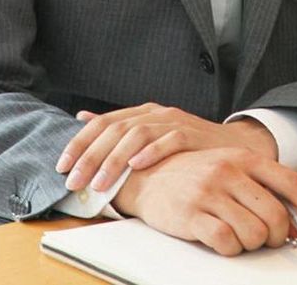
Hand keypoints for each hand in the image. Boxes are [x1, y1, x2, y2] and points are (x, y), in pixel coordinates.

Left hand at [56, 102, 277, 191]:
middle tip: (74, 181)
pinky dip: (152, 151)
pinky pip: (170, 139)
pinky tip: (136, 166)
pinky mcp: (194, 133)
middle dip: (90, 156)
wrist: (235, 148)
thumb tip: (82, 117)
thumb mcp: (151, 135)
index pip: (102, 123)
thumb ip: (119, 127)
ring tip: (100, 183)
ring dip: (115, 159)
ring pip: (137, 134)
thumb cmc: (188, 148)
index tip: (61, 167)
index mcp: (141, 113)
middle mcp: (155, 113)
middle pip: (115, 129)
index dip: (79, 143)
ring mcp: (175, 121)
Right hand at [112, 147, 296, 255]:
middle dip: (278, 235)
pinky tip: (222, 240)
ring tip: (239, 236)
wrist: (144, 175)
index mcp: (243, 158)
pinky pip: (227, 242)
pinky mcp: (191, 214)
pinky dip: (230, 248)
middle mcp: (228, 171)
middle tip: (267, 238)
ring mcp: (209, 192)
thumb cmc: (192, 174)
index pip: (292, 183)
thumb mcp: (228, 167)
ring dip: (252, 243)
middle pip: (276, 215)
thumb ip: (261, 186)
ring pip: (255, 233)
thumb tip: (296, 219)